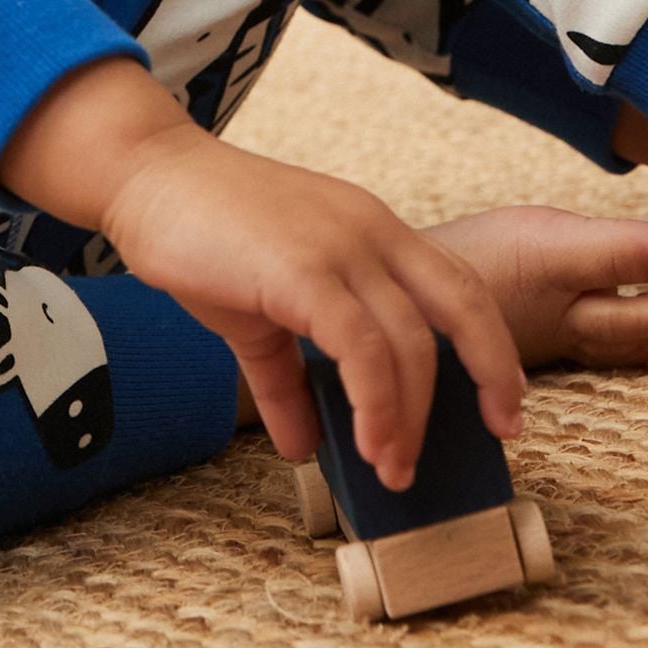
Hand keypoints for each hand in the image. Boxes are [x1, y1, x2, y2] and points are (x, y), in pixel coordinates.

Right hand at [0, 59, 523, 488]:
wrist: (145, 178)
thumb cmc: (201, 234)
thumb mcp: (260, 312)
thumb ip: (288, 376)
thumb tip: (302, 445)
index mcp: (373, 229)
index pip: (458, 284)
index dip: (491, 344)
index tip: (502, 401)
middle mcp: (370, 229)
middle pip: (463, 303)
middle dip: (489, 375)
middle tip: (496, 434)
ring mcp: (338, 244)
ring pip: (410, 339)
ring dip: (410, 417)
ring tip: (396, 469)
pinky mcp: (300, 267)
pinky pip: (359, 346)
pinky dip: (374, 402)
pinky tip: (367, 443)